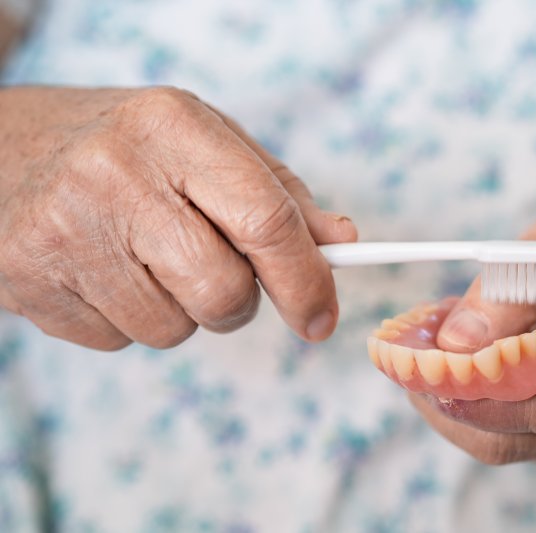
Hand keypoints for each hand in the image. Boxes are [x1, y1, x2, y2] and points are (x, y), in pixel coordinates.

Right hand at [0, 86, 356, 349]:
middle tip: (219, 272)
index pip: (266, 220)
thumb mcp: (207, 143)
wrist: (3, 147)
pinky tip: (104, 270)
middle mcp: (115, 174)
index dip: (306, 280)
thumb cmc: (128, 147)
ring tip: (145, 256)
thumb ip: (279, 195)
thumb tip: (340, 244)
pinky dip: (129, 318)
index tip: (322, 317)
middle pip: (224, 292)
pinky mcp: (27, 280)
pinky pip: (120, 342)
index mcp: (174, 127)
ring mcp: (64, 230)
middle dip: (239, 301)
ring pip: (174, 330)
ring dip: (180, 310)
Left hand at [409, 213, 535, 462]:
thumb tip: (456, 343)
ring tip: (421, 358)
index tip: (426, 368)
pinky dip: (464, 407)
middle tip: (404, 363)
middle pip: (518, 434)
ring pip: (501, 443)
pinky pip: (503, 437)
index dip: (480, 392)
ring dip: (450, 405)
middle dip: (451, 402)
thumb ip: (510, 288)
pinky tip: (448, 368)